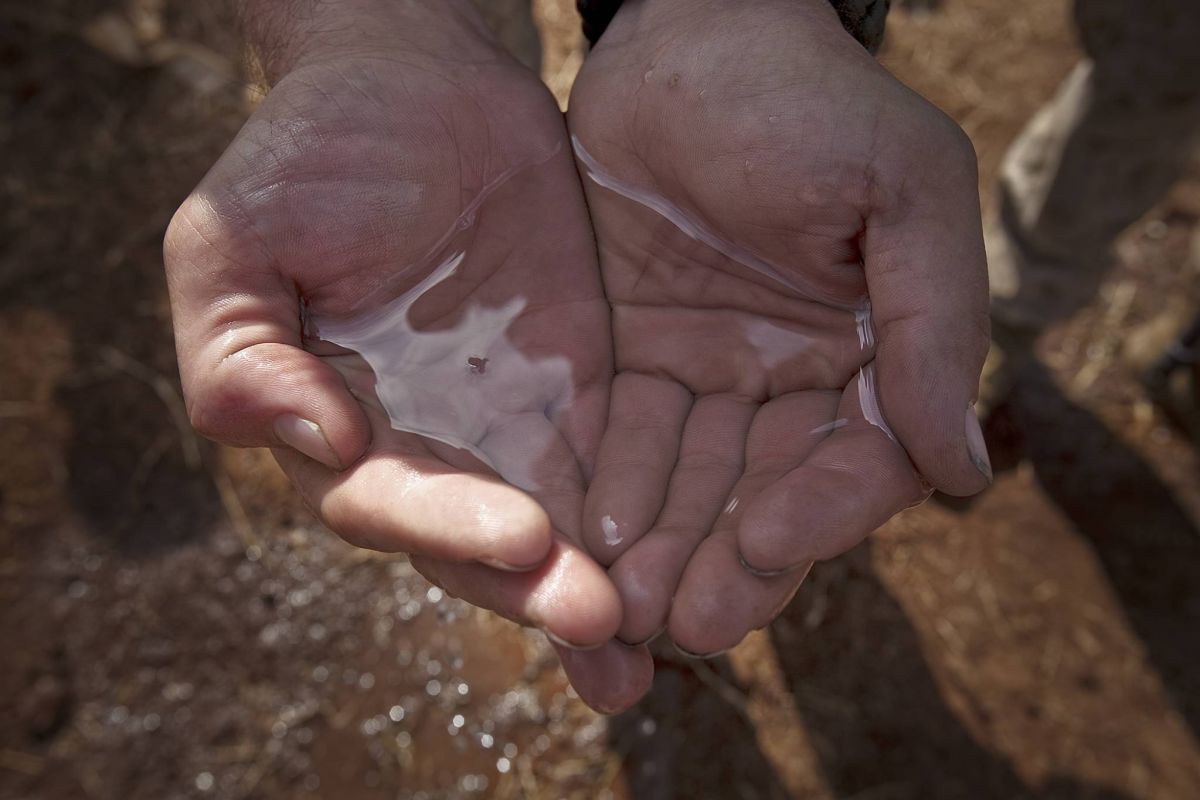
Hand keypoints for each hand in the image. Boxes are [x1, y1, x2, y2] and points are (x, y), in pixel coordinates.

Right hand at [165, 0, 649, 711]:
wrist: (417, 82)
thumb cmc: (308, 155)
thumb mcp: (232, 244)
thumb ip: (237, 354)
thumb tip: (308, 440)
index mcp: (337, 428)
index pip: (386, 506)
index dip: (446, 529)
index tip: (519, 539)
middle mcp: (424, 444)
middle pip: (477, 540)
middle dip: (536, 589)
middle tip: (603, 624)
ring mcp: (507, 421)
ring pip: (553, 527)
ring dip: (596, 587)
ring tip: (649, 640)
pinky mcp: (579, 387)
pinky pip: (616, 463)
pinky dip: (645, 523)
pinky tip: (694, 564)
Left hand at [568, 0, 991, 654]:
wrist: (691, 31)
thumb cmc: (808, 99)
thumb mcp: (901, 191)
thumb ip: (932, 324)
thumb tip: (962, 470)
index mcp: (869, 349)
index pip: (856, 461)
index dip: (818, 513)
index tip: (767, 546)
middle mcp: (789, 375)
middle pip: (763, 492)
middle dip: (726, 560)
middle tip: (684, 624)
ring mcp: (705, 367)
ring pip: (687, 478)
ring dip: (658, 543)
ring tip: (621, 607)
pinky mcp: (626, 350)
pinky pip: (616, 430)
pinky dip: (604, 483)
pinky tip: (581, 533)